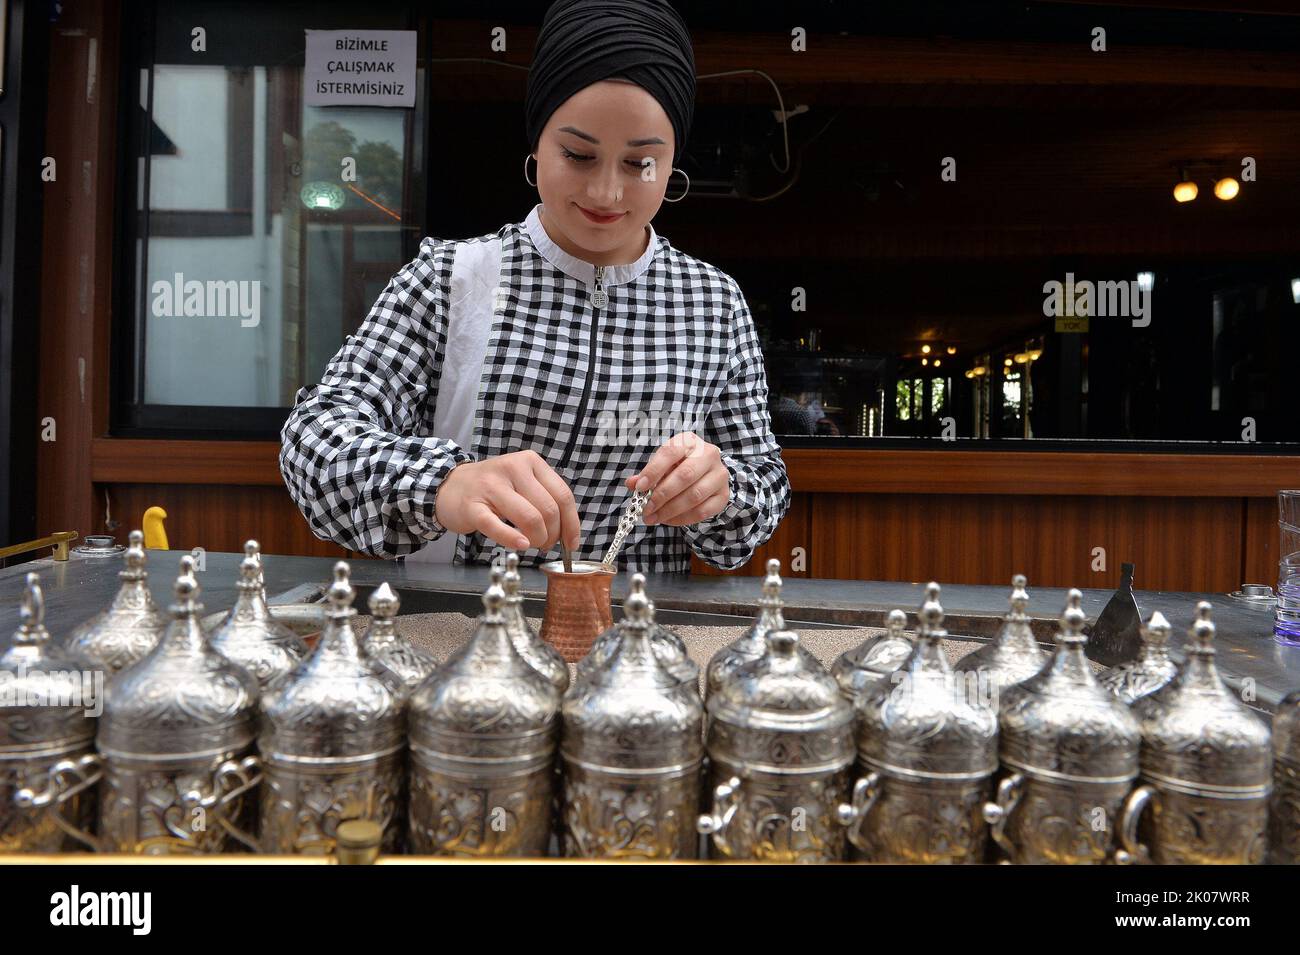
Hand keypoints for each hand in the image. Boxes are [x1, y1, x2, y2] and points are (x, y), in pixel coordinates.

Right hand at [435, 450, 580, 552]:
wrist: (449, 486)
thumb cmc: (492, 488)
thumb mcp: (522, 482)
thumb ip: (545, 499)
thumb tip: (567, 531)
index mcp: (530, 462)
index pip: (562, 495)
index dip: (571, 524)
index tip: (571, 543)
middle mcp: (513, 468)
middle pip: (548, 510)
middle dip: (552, 535)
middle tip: (544, 544)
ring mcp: (491, 486)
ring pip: (530, 519)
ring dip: (536, 540)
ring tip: (531, 544)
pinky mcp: (473, 506)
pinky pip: (498, 526)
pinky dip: (513, 539)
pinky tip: (520, 545)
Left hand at [624, 432, 729, 526]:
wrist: (707, 471)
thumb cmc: (679, 465)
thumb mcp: (663, 464)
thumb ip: (648, 473)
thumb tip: (632, 483)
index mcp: (689, 441)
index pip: (670, 452)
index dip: (654, 471)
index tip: (640, 487)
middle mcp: (708, 454)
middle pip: (685, 475)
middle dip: (662, 495)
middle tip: (646, 509)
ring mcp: (719, 475)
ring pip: (694, 495)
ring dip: (670, 510)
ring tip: (653, 518)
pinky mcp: (723, 495)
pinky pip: (702, 511)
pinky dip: (682, 519)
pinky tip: (668, 520)